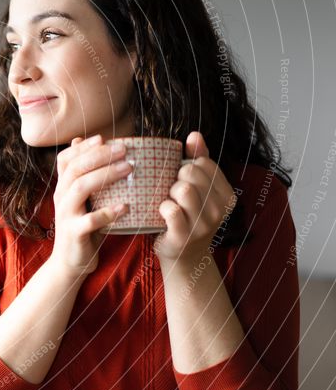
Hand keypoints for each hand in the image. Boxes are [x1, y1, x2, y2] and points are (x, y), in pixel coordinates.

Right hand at [50, 134, 132, 277]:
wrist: (69, 263)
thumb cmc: (82, 228)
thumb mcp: (80, 201)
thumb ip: (84, 177)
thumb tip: (85, 146)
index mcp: (62, 188)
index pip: (66, 159)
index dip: (83, 147)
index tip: (104, 138)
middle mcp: (60, 197)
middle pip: (76, 169)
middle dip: (100, 155)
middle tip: (125, 149)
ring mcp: (66, 215)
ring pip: (81, 188)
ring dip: (106, 175)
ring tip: (129, 168)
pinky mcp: (74, 233)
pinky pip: (91, 220)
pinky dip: (109, 212)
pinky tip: (125, 206)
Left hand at [153, 132, 237, 263]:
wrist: (182, 255)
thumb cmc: (186, 216)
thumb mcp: (198, 188)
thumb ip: (199, 159)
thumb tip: (194, 134)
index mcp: (227, 195)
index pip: (204, 162)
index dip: (187, 166)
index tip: (183, 179)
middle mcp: (220, 210)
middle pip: (191, 172)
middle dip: (176, 177)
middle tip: (172, 192)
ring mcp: (203, 225)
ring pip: (182, 189)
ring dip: (168, 192)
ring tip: (168, 201)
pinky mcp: (184, 236)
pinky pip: (171, 210)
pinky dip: (162, 207)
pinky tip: (163, 212)